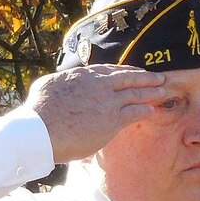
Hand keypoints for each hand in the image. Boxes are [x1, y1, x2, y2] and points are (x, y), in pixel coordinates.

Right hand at [19, 64, 168, 162]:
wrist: (39, 130)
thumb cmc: (37, 112)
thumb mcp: (46, 87)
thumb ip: (59, 84)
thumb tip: (58, 84)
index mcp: (82, 75)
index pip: (108, 70)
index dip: (123, 71)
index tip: (132, 72)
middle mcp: (98, 84)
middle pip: (127, 77)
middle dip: (145, 76)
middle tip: (157, 77)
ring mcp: (107, 101)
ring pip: (135, 92)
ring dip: (151, 91)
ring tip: (162, 91)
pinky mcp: (112, 119)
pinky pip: (135, 111)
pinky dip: (145, 109)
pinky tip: (152, 109)